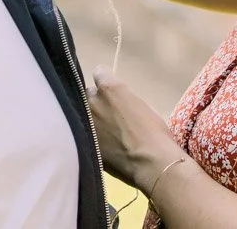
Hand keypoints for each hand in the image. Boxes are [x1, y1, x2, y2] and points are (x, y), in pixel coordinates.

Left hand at [88, 65, 181, 188]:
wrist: (151, 164)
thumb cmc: (153, 132)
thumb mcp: (140, 105)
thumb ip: (122, 99)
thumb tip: (117, 104)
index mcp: (109, 88)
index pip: (99, 72)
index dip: (105, 81)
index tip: (109, 91)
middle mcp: (93, 102)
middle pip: (88, 94)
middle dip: (96, 101)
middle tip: (106, 113)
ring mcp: (86, 124)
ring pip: (83, 114)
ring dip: (91, 119)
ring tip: (101, 131)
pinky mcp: (84, 144)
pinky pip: (83, 135)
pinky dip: (90, 138)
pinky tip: (101, 146)